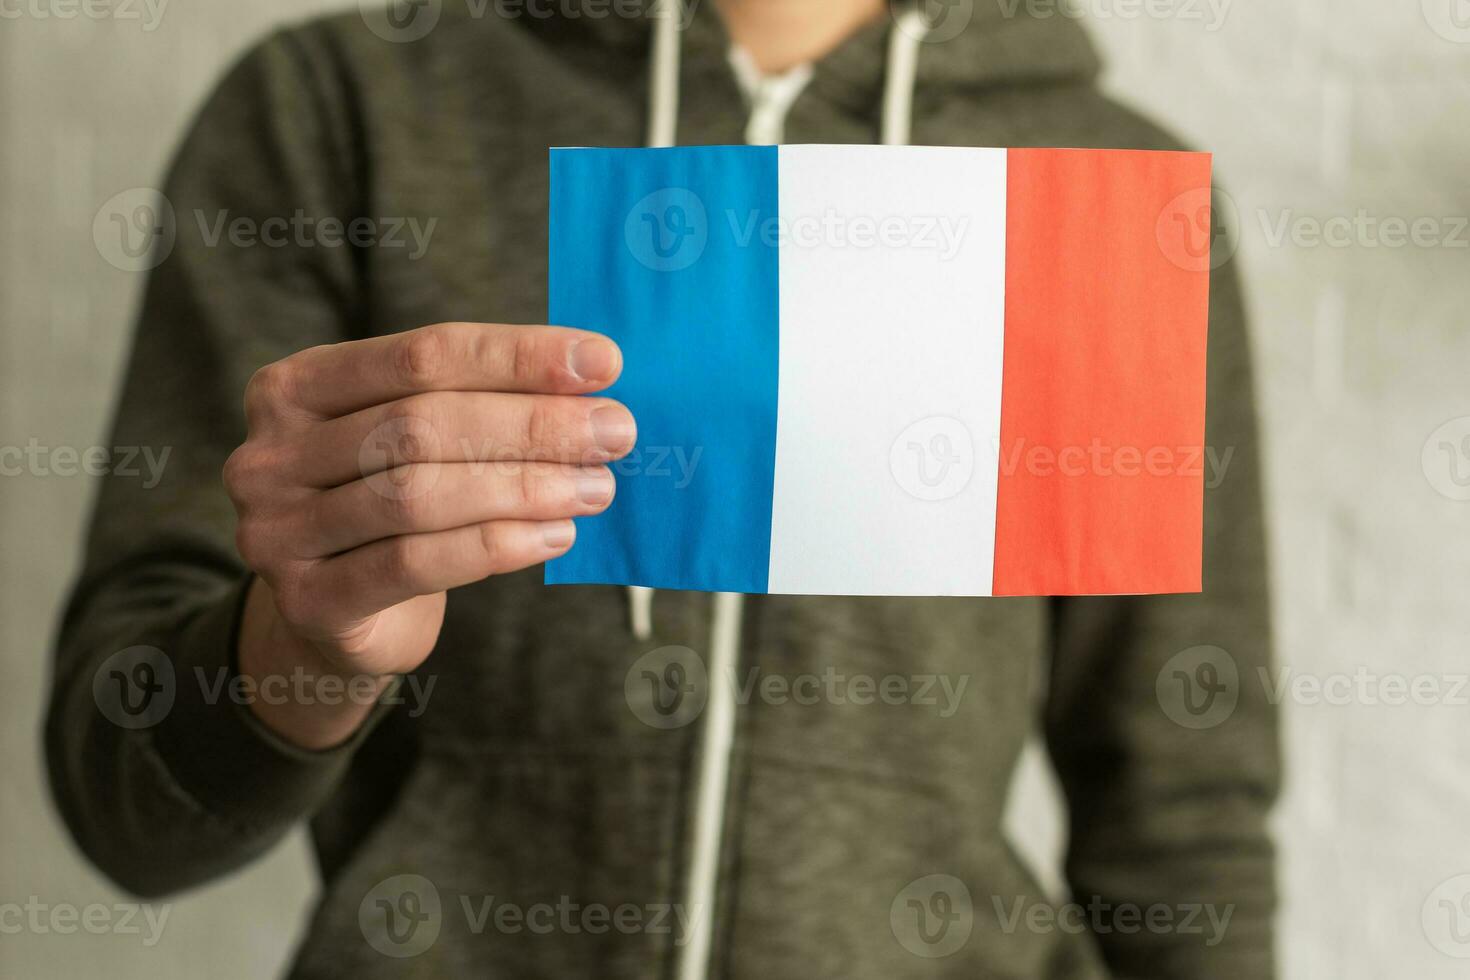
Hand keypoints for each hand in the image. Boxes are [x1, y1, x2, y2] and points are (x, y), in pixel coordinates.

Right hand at [223, 322, 633, 747]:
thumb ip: (480, 402)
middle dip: (532, 425)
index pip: (420, 354)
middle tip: (615, 431)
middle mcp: (270, 453)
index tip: (604, 362)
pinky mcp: (308, 601)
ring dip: (525, 487)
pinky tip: (557, 535)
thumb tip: (594, 381)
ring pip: (418, 495)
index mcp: (296, 385)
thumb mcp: (415, 439)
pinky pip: (414, 564)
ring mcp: (278, 530)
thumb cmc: (390, 505)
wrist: (335, 620)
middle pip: (420, 423)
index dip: (517, 356)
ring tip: (597, 487)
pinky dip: (497, 546)